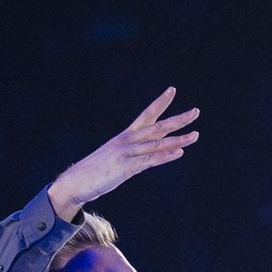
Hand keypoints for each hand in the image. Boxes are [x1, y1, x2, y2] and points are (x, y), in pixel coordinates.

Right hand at [48, 88, 201, 220]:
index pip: (147, 115)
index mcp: (125, 136)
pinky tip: (179, 153)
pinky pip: (148, 160)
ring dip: (178, 139)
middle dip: (178, 119)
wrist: (75, 182)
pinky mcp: (125, 168)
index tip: (172, 90)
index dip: (160, 102)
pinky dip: (164, 156)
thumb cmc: (97, 171)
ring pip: (156, 143)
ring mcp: (127, 153)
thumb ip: (138, 155)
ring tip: (196, 135)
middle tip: (196, 111)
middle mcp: (127, 140)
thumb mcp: (118, 160)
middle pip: (157, 126)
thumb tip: (156, 155)